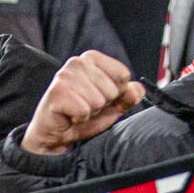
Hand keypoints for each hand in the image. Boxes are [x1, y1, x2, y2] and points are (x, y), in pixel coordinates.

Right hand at [21, 52, 144, 155]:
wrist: (55, 134)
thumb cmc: (81, 115)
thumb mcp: (111, 106)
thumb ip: (127, 96)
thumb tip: (138, 90)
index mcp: (92, 58)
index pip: (122, 74)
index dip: (116, 93)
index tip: (100, 97)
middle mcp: (77, 62)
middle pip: (111, 89)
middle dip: (102, 105)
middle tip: (86, 107)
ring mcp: (65, 76)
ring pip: (98, 101)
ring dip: (90, 112)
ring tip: (77, 111)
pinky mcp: (57, 92)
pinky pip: (84, 110)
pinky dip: (79, 119)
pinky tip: (70, 116)